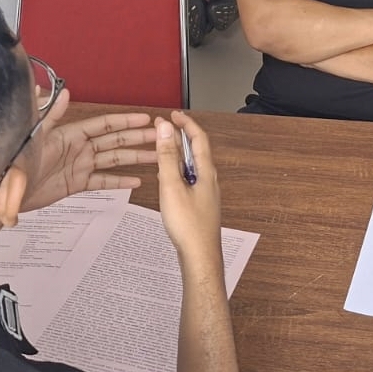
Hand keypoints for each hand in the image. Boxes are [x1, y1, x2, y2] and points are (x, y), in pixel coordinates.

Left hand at [17, 91, 160, 212]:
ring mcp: (79, 166)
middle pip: (115, 141)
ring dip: (134, 158)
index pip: (104, 125)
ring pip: (113, 160)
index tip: (144, 118)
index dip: (125, 120)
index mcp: (71, 134)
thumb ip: (50, 113)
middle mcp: (78, 148)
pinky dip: (119, 181)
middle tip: (159, 135)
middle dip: (137, 137)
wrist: (6, 191)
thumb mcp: (34, 134)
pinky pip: (103, 181)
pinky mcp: (76, 184)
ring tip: (155, 157)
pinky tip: (136, 181)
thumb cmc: (16, 160)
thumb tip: (64, 91)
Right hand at [154, 112, 222, 263]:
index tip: (173, 115)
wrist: (200, 257)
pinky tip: (168, 179)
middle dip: (180, 136)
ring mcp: (206, 194)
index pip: (199, 138)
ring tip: (163, 149)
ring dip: (178, 154)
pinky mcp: (200, 205)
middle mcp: (209, 181)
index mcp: (206, 172)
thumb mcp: (172, 186)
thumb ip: (168, 157)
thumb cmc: (189, 226)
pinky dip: (178, 171)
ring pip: (193, 166)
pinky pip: (190, 180)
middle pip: (197, 151)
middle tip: (165, 128)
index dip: (186, 123)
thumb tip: (166, 129)